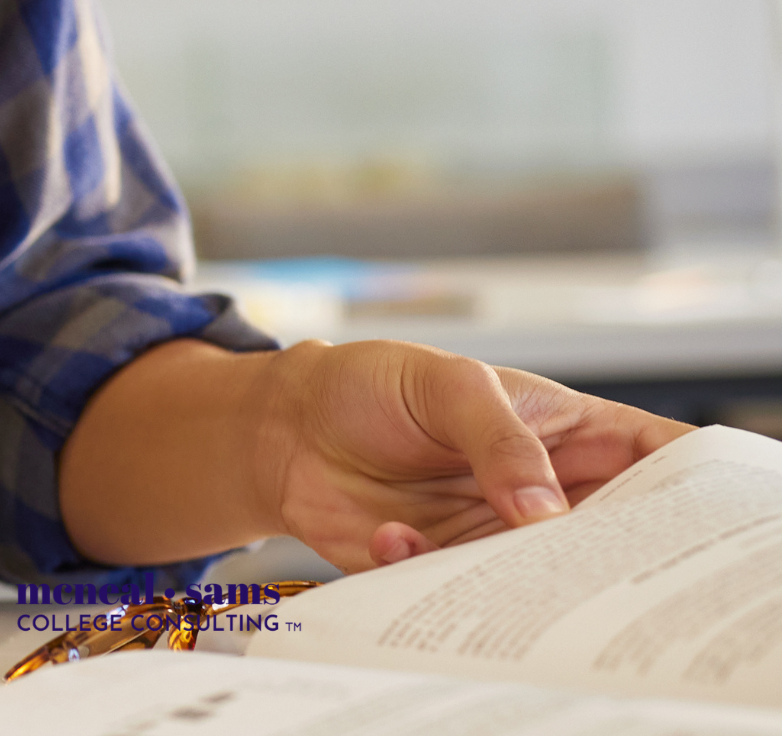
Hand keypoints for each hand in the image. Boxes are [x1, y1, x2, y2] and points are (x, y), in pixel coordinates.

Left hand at [257, 338, 692, 571]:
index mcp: (571, 435)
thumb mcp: (446, 384)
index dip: (687, 492)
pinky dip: (430, 575)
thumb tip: (547, 510)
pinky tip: (391, 537)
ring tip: (476, 556)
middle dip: (607, 561)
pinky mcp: (446, 569)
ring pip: (544, 581)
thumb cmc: (376, 384)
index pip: (659, 461)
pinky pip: (460, 594)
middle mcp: (547, 495)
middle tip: (580, 565)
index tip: (682, 523)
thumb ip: (499, 438)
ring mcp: (499, 536)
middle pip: (614, 541)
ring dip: (515, 581)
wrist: (290, 424)